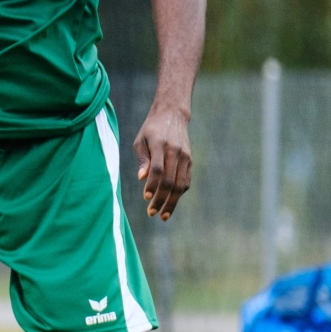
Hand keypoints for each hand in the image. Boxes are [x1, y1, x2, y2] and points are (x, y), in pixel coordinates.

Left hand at [133, 105, 191, 219]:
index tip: (146, 198)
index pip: (158, 169)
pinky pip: (186, 180)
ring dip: (172, 201)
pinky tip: (171, 203)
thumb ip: (142, 159)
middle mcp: (175, 152)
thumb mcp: (141, 140)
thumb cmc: (151, 129)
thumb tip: (141, 178)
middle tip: (151, 213)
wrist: (173, 115)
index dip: (152, 185)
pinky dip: (179, 193)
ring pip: (180, 184)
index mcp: (161, 145)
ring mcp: (185, 157)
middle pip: (170, 180)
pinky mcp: (189, 160)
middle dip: (161, 199)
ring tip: (163, 215)